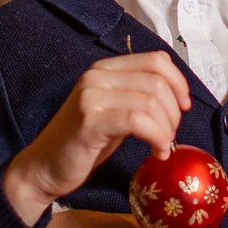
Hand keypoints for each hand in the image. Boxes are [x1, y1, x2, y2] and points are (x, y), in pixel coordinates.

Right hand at [3, 53, 189, 225]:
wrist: (44, 167)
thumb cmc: (83, 143)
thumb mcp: (115, 112)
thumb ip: (138, 97)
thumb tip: (178, 96)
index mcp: (105, 68)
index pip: (157, 60)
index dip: (179, 83)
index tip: (184, 106)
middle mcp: (97, 75)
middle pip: (157, 81)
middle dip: (174, 112)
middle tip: (170, 136)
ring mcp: (90, 95)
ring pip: (150, 101)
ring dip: (166, 128)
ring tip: (161, 146)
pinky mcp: (89, 119)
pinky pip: (137, 121)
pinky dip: (156, 137)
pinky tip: (156, 152)